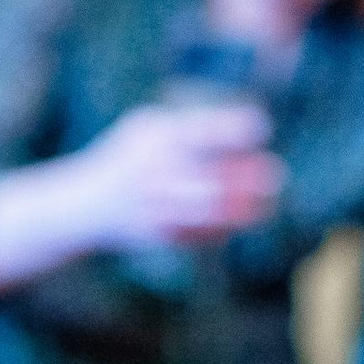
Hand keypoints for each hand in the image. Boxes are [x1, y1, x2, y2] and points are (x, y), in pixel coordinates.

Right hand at [71, 95, 283, 253]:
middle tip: (277, 174)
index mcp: (153, 140)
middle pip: (211, 177)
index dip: (232, 130)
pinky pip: (202, 234)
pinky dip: (226, 226)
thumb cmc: (128, 157)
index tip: (261, 128)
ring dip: (244, 209)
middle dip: (247, 178)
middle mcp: (154, 173)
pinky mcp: (159, 235)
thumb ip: (187, 128)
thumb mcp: (145, 128)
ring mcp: (155, 207)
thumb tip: (243, 130)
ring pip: (210, 212)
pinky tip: (243, 220)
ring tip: (269, 204)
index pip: (198, 133)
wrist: (86, 205)